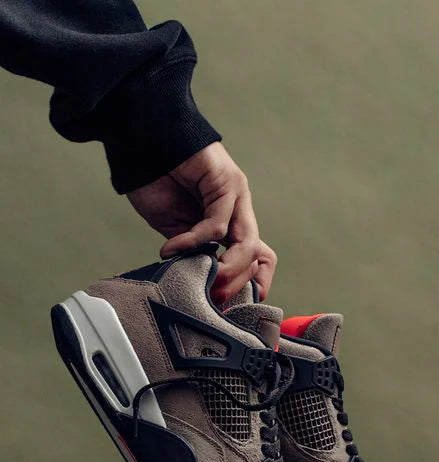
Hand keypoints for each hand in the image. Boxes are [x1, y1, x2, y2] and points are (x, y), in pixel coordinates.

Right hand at [126, 142, 276, 302]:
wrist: (141, 142)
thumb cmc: (154, 183)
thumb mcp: (176, 232)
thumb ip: (194, 254)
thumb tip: (206, 286)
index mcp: (232, 222)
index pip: (260, 258)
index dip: (252, 283)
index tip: (229, 305)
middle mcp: (239, 209)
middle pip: (258, 255)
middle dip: (237, 283)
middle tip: (212, 298)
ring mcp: (236, 194)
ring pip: (246, 244)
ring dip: (225, 269)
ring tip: (199, 278)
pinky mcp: (225, 181)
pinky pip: (217, 224)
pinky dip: (193, 241)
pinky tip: (171, 248)